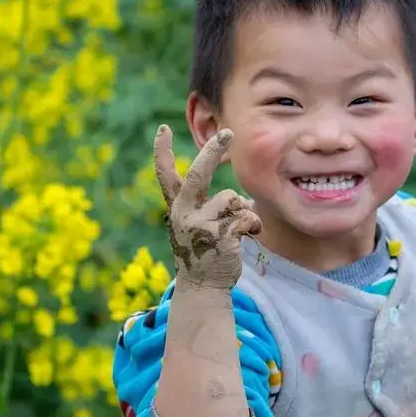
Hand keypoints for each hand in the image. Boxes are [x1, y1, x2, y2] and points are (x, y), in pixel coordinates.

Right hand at [153, 125, 261, 289]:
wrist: (204, 287)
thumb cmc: (204, 252)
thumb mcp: (193, 226)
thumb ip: (202, 206)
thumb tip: (235, 197)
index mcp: (177, 208)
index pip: (165, 176)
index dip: (162, 151)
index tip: (163, 129)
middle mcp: (183, 213)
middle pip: (198, 173)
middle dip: (213, 150)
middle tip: (227, 132)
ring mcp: (200, 225)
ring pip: (231, 198)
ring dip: (243, 209)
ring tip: (240, 227)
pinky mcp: (220, 236)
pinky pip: (245, 216)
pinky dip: (253, 224)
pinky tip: (250, 235)